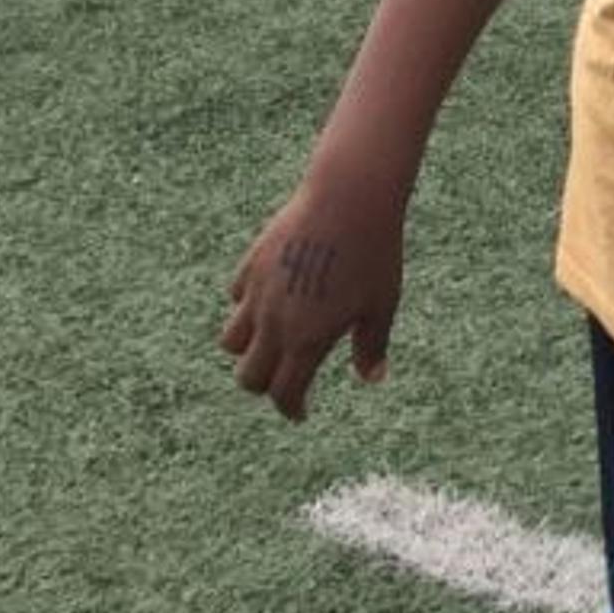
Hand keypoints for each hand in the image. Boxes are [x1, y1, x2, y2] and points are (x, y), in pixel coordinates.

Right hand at [219, 172, 409, 422]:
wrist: (349, 199)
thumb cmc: (374, 254)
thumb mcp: (382, 304)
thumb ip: (372, 346)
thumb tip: (373, 378)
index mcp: (306, 339)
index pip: (284, 392)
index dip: (291, 409)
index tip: (301, 413)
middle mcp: (274, 322)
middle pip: (248, 375)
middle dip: (265, 385)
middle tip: (286, 381)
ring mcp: (257, 292)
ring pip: (231, 340)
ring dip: (248, 349)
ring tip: (273, 343)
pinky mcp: (251, 264)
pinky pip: (237, 298)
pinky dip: (248, 308)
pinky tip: (272, 300)